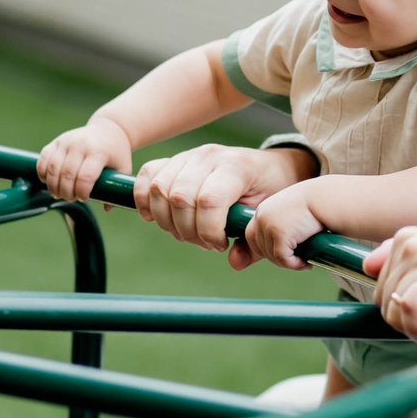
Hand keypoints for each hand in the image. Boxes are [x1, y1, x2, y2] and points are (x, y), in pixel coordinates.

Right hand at [37, 118, 132, 201]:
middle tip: (70, 199)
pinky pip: (44, 159)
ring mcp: (67, 142)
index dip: (82, 192)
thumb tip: (107, 208)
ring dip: (53, 186)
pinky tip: (49, 182)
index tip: (84, 198)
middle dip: (66, 192)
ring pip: (53, 168)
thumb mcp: (123, 168)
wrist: (108, 128)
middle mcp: (81, 145)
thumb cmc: (116, 153)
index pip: (86, 176)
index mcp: (99, 152)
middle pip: (67, 175)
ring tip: (59, 194)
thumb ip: (117, 189)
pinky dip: (43, 173)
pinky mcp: (56, 141)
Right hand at [134, 144, 318, 253]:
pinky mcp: (175, 160)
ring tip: (186, 233)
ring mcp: (190, 155)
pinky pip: (148, 175)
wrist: (272, 167)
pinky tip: (155, 217)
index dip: (208, 231)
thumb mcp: (270, 215)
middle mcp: (210, 156)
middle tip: (204, 243)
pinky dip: (144, 199)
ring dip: (166, 221)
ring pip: (159, 189)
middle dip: (187, 231)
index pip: (209, 200)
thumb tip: (234, 262)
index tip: (220, 245)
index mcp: (238, 167)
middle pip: (180, 198)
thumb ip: (253, 241)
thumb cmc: (271, 192)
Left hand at [236, 182, 324, 271]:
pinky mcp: (280, 234)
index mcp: (263, 210)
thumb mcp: (291, 213)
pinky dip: (294, 264)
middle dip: (278, 258)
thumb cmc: (314, 206)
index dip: (263, 249)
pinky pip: (283, 258)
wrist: (326, 198)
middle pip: (261, 249)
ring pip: (272, 256)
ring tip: (304, 261)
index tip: (281, 254)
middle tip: (297, 260)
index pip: (251, 236)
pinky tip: (306, 262)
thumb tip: (275, 248)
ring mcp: (269, 225)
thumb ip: (281, 226)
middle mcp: (261, 216)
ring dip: (288, 263)